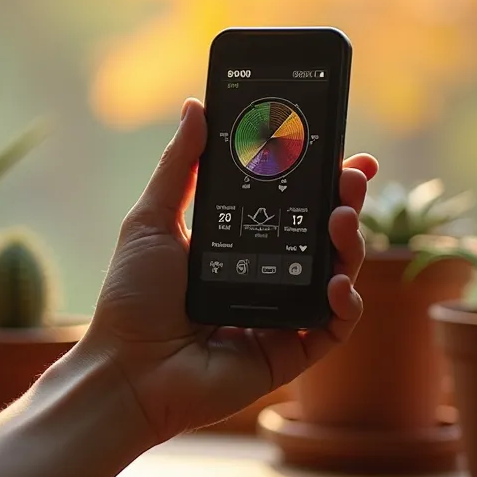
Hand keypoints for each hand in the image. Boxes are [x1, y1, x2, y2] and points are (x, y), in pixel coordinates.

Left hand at [79, 97, 378, 442]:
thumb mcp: (152, 220)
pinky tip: (335, 284)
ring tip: (341, 220)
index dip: (323, 179)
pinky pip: (333, 328)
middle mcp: (265, 275)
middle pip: (322, 235)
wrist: (125, 369)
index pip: (292, 204)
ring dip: (350, 244)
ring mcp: (280, 315)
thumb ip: (180, 166)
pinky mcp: (288, 353)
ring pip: (337, 275)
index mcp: (237, 243)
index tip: (345, 153)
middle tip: (350, 177)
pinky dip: (344, 304)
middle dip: (345, 202)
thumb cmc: (131, 299)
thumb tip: (196, 106)